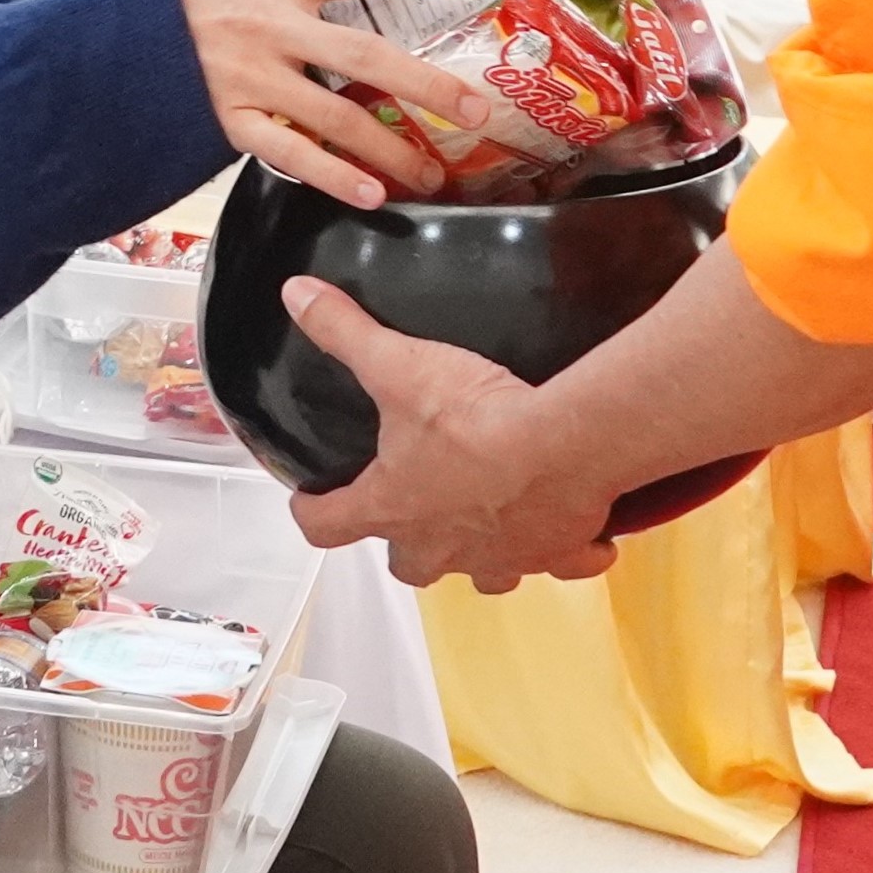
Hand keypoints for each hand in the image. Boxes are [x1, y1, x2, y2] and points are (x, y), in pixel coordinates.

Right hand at [174, 0, 505, 205]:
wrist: (118, 29)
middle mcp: (272, 24)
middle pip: (364, 56)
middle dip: (426, 85)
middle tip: (475, 110)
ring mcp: (250, 75)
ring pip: (335, 118)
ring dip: (389, 151)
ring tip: (430, 176)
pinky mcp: (229, 118)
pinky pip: (288, 153)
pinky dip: (331, 176)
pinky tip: (367, 193)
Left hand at [275, 278, 625, 584]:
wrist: (564, 445)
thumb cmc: (472, 418)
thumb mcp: (398, 365)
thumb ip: (344, 332)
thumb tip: (296, 296)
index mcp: (392, 508)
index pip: (327, 526)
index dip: (311, 512)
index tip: (308, 500)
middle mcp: (440, 547)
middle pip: (408, 566)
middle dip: (406, 544)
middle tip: (411, 510)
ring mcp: (500, 559)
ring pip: (481, 576)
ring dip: (480, 555)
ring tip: (488, 522)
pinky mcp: (556, 555)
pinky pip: (563, 565)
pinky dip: (566, 551)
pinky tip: (576, 531)